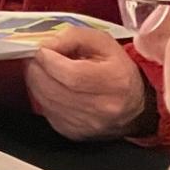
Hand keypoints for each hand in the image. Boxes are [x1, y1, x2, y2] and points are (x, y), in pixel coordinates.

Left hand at [26, 26, 149, 139]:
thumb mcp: (104, 43)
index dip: (49, 60)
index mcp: (114, 81)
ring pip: (45, 101)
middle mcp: (101, 107)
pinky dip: (43, 96)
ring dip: (36, 82)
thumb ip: (75, 37)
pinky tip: (51, 86)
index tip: (42, 49)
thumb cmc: (117, 70)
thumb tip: (47, 44)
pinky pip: (47, 112)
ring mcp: (85, 124)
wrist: (132, 108)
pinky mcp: (72, 133)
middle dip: (37, 69)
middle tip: (37, 57)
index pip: (71, 74)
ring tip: (43, 69)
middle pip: (53, 89)